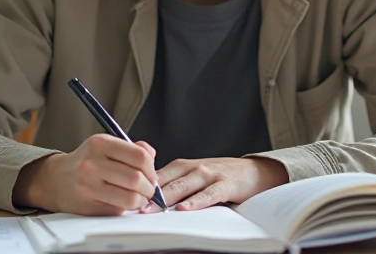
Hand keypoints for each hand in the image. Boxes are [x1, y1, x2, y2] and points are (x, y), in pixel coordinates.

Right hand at [12, 134, 158, 214]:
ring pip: (130, 198)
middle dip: (149, 188)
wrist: (57, 180)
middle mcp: (92, 163)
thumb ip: (132, 148)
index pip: (139, 156)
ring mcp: (88, 186)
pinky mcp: (87, 205)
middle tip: (149, 190)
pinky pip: (118, 210)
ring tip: (139, 198)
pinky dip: (126, 209)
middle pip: (136, 179)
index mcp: (100, 143)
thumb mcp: (106, 146)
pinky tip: (123, 203)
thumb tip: (152, 157)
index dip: (151, 169)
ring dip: (141, 201)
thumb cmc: (88, 162)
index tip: (151, 175)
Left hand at [142, 157, 287, 211]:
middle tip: (132, 206)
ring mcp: (209, 175)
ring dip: (165, 199)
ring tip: (151, 209)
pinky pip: (208, 195)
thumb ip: (172, 184)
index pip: (155, 176)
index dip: (139, 186)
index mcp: (181, 166)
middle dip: (147, 195)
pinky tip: (184, 209)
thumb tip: (142, 198)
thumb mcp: (193, 175)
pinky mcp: (225, 184)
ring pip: (182, 187)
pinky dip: (195, 202)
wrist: (252, 172)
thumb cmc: (218, 176)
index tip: (123, 197)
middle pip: (165, 182)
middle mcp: (192, 167)